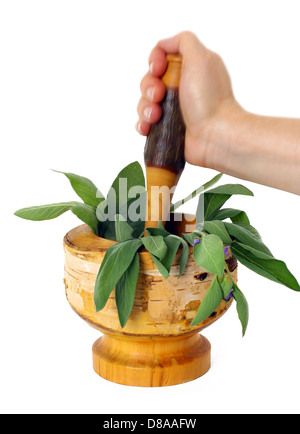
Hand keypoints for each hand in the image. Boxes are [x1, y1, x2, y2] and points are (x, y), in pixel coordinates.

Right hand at [136, 31, 240, 167]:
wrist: (215, 136)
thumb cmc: (209, 99)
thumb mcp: (201, 57)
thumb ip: (184, 41)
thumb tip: (164, 45)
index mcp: (190, 69)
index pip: (161, 57)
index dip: (155, 61)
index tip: (159, 70)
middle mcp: (182, 88)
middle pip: (149, 80)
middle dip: (148, 87)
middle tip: (159, 96)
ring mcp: (174, 109)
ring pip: (145, 102)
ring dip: (144, 107)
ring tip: (155, 117)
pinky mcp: (167, 129)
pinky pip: (145, 123)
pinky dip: (143, 124)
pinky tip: (147, 128)